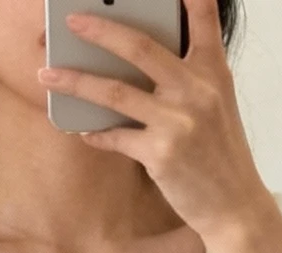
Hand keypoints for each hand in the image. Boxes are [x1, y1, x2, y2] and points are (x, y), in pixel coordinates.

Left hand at [39, 0, 272, 251]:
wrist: (234, 205)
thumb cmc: (219, 153)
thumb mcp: (216, 104)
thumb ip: (187, 76)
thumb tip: (135, 60)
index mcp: (213, 70)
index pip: (204, 16)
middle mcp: (196, 89)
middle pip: (139, 46)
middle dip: (100, 30)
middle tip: (71, 21)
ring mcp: (178, 121)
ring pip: (115, 91)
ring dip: (76, 81)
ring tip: (47, 74)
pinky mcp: (160, 153)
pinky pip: (115, 136)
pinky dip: (95, 133)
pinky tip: (83, 129)